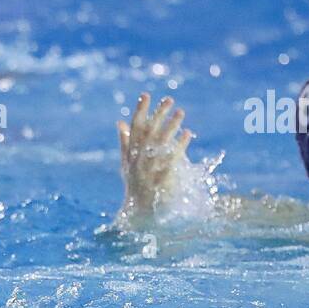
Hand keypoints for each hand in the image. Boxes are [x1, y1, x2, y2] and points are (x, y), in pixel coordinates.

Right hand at [117, 93, 195, 217]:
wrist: (140, 213)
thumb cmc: (134, 186)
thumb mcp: (126, 163)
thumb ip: (124, 142)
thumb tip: (120, 122)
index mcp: (130, 154)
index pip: (134, 128)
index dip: (139, 111)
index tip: (146, 95)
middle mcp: (137, 160)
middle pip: (148, 133)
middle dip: (158, 115)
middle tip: (169, 100)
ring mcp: (148, 170)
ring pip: (160, 143)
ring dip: (171, 126)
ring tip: (181, 112)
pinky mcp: (161, 178)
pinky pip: (171, 159)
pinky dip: (180, 145)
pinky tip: (188, 133)